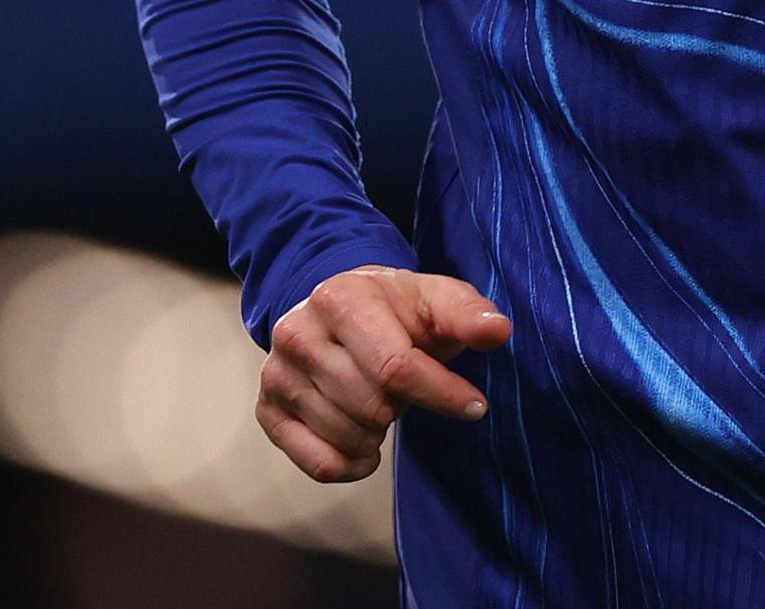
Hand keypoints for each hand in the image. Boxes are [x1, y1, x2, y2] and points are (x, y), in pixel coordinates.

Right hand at [256, 264, 512, 482]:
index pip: (394, 367)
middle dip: (403, 406)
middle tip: (404, 388)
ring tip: (379, 401)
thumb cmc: (397, 309)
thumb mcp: (435, 298)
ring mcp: (276, 374)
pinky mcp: (267, 410)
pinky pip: (319, 464)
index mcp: (340, 299)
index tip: (476, 407)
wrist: (336, 306)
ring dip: (378, 432)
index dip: (441, 394)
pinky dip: (351, 464)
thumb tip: (497, 331)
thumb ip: (467, 313)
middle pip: (373, 407)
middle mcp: (297, 333)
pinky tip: (364, 441)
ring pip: (347, 438)